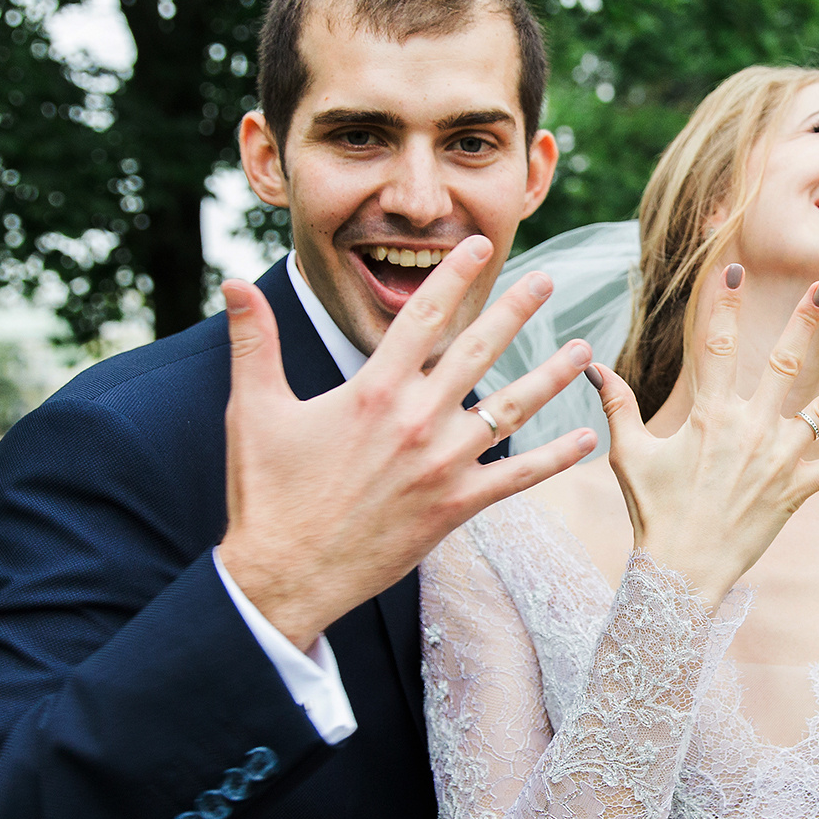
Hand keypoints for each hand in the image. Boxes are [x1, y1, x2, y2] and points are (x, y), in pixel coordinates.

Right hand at [216, 238, 595, 648]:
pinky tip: (586, 439)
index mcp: (373, 389)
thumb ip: (254, 342)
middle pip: (479, 349)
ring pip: (511, 408)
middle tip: (548, 281)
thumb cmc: (267, 493)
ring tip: (584, 350)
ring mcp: (442, 464)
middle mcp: (416, 419)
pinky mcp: (455, 508)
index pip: (422, 316)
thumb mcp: (255, 409)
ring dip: (551, 376)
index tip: (478, 245)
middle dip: (517, 310)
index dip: (454, 276)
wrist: (286, 573)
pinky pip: (517, 477)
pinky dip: (555, 458)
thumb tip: (232, 282)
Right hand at [592, 265, 818, 606]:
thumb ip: (618, 405)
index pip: (718, 348)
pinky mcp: (795, 491)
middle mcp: (750, 431)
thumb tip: (593, 365)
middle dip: (804, 321)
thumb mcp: (630, 454)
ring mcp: (778, 461)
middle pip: (783, 364)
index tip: (734, 271)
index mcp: (710, 417)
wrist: (683, 569)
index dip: (725, 307)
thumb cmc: (654, 511)